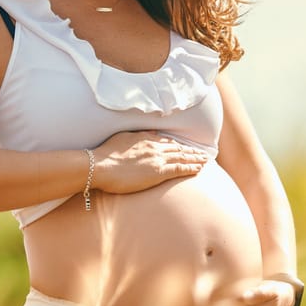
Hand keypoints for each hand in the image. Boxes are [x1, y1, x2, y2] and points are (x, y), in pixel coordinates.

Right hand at [92, 132, 208, 194]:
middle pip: (178, 148)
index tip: (186, 147)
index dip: (178, 144)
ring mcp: (157, 158)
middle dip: (192, 151)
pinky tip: (200, 168)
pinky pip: (180, 168)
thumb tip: (147, 134)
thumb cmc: (105, 155)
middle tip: (203, 154)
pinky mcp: (158, 171)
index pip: (167, 141)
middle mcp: (154, 146)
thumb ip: (136, 136)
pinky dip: (191, 167)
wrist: (100, 165)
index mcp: (145, 138)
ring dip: (195, 158)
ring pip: (182, 157)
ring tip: (206, 161)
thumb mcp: (122, 138)